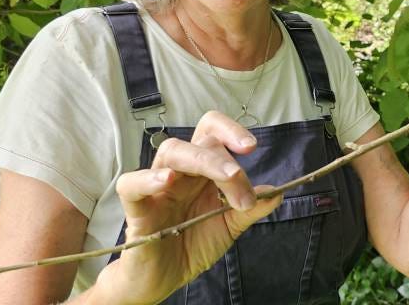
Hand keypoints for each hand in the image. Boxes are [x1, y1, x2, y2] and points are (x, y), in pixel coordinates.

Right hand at [93, 111, 281, 304]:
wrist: (164, 279)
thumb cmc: (191, 245)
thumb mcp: (229, 227)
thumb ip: (250, 208)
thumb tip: (278, 193)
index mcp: (202, 172)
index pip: (212, 134)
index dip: (230, 131)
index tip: (251, 147)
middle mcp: (180, 173)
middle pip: (198, 142)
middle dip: (226, 160)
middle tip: (244, 190)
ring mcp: (156, 188)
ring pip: (171, 152)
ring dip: (203, 160)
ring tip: (227, 178)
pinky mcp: (136, 210)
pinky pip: (131, 184)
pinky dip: (147, 178)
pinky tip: (167, 180)